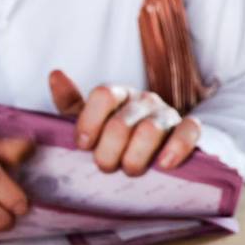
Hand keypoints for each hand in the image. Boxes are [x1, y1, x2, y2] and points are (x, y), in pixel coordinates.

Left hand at [48, 70, 201, 175]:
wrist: (155, 147)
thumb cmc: (113, 134)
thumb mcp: (90, 120)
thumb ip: (71, 103)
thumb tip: (55, 75)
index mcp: (118, 94)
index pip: (103, 95)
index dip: (89, 122)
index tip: (82, 145)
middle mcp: (143, 99)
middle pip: (122, 122)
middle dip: (109, 151)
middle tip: (104, 166)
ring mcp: (167, 113)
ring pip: (151, 131)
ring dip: (136, 157)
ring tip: (129, 170)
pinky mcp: (189, 129)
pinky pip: (189, 132)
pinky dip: (176, 148)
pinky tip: (163, 165)